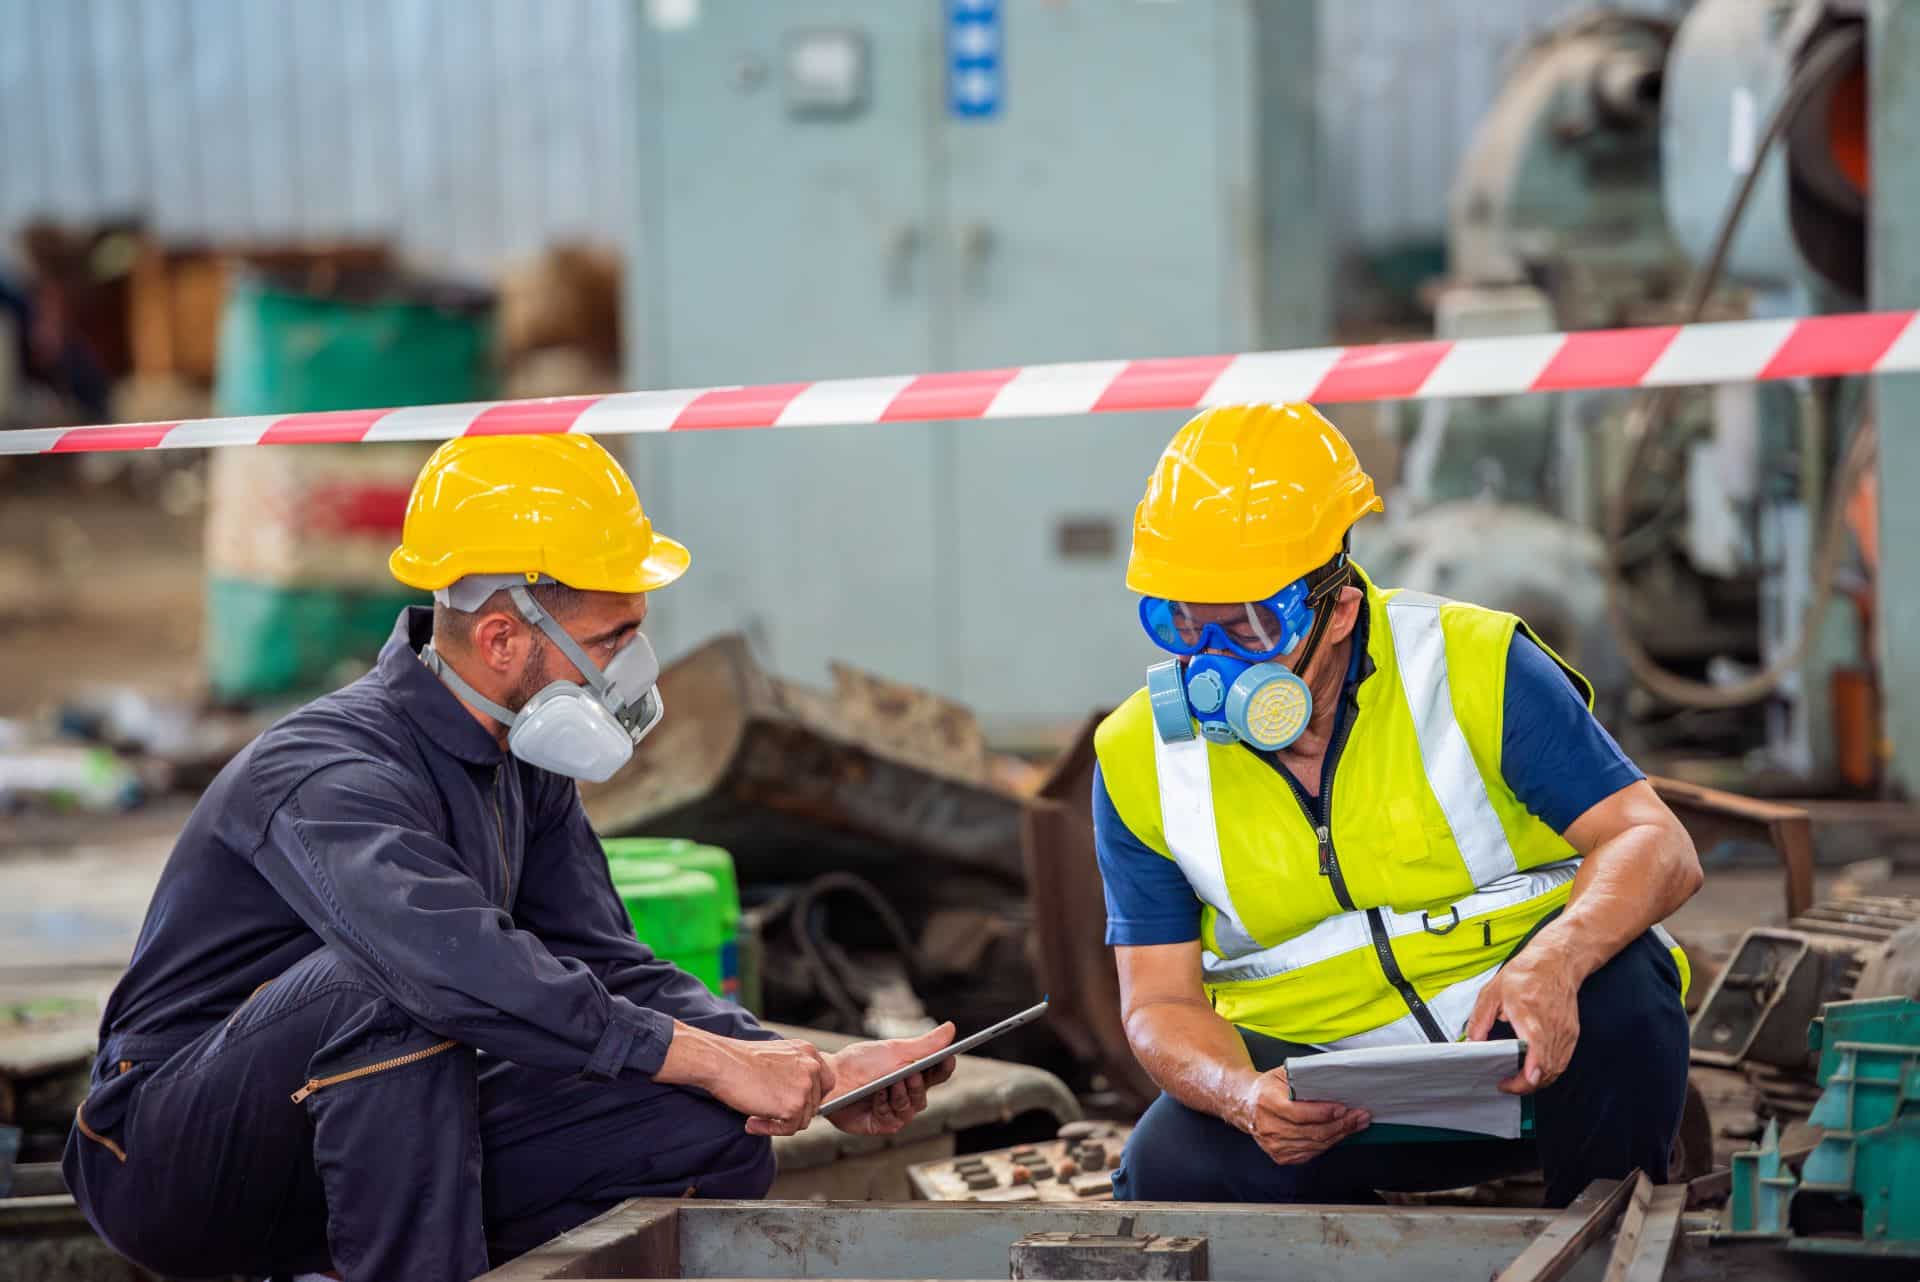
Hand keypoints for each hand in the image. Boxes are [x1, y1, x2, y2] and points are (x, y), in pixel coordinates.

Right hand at [657, 1027, 836, 1134]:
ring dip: (780, 1123)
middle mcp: (812, 1067)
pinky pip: (789, 1129)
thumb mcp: (777, 1057)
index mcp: (809, 1052)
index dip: (811, 1098)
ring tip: (755, 1117)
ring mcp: (805, 1087)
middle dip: (791, 1113)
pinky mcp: (794, 1106)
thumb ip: (794, 1072)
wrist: (722, 1062)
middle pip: (814, 1104)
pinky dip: (770, 1130)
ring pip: (802, 1119)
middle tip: (766, 1113)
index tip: (793, 1104)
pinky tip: (751, 1122)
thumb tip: (801, 1097)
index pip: (826, 1082)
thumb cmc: (741, 1060)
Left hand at [822, 1023, 957, 1136]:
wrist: (829, 1079)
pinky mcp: (880, 1125)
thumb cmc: (859, 1062)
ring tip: (890, 1083)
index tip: (949, 1058)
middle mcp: (905, 1095)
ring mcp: (894, 1111)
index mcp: (912, 1073)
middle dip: (918, 1085)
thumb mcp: (894, 1050)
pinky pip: (893, 1120)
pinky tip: (877, 1097)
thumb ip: (925, 1044)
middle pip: (925, 1095)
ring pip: (911, 1108)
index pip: (937, 1074)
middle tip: (911, 1074)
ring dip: (901, 1095)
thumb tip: (951, 1028)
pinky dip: (886, 1106)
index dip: (945, 1067)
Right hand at [1236, 1067, 1368, 1164]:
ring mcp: (1273, 1144)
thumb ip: (1303, 1077)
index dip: (1323, 1113)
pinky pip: (1311, 1153)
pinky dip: (1328, 1144)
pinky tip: (1339, 1134)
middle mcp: (1268, 1126)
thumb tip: (1332, 1079)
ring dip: (1339, 1135)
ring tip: (1356, 1124)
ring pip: (1315, 1144)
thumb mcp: (1281, 1074)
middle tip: (1359, 1116)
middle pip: (1311, 1132)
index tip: (1343, 1108)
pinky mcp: (1280, 1156)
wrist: (1245, 1105)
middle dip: (1341, 1125)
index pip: (1298, 1113)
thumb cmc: (1267, 1087)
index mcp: (1267, 1101)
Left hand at [1466, 944, 1581, 1094]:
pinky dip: (1548, 1072)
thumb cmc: (1527, 973)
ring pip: (1555, 1068)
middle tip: (1506, 1085)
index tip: (1517, 1082)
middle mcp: (1551, 1025)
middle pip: (1546, 1066)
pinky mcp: (1571, 1035)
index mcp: (1529, 1012)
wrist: (1557, 961)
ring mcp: (1564, 1031)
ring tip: (1517, 1081)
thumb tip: (1472, 1041)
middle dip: (1526, 1084)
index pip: (1536, 1046)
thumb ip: (1480, 1018)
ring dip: (1537, 1081)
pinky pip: (1562, 1062)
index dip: (1530, 1070)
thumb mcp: (1493, 991)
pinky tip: (1533, 1071)